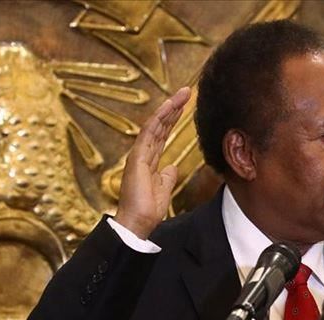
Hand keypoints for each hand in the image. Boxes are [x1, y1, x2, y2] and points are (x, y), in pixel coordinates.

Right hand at [115, 87, 190, 238]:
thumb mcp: (164, 190)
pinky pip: (148, 134)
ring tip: (182, 94)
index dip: (173, 119)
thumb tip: (172, 167)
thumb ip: (167, 177)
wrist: (138, 223)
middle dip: (173, 108)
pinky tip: (168, 107)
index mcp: (150, 161)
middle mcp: (143, 155)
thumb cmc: (148, 211)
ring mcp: (139, 155)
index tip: (185, 105)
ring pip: (155, 125)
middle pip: (160, 125)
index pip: (162, 134)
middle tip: (186, 91)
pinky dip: (158, 119)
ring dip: (169, 108)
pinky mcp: (137, 158)